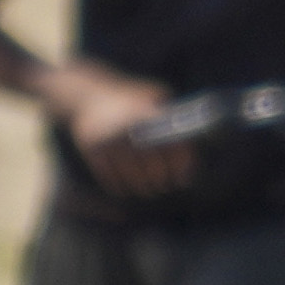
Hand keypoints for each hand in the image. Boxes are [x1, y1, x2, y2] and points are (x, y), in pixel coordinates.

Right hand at [51, 66, 193, 195]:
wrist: (87, 94)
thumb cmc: (131, 98)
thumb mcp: (155, 95)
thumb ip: (172, 115)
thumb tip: (197, 136)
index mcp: (148, 112)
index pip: (174, 144)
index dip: (181, 164)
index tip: (183, 177)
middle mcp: (127, 126)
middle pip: (152, 164)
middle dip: (161, 179)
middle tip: (165, 186)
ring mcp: (107, 138)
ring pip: (131, 174)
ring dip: (143, 186)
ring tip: (150, 190)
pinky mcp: (90, 148)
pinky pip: (108, 175)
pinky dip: (119, 186)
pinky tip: (127, 189)